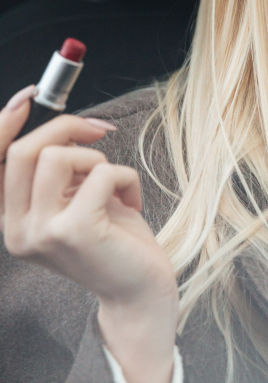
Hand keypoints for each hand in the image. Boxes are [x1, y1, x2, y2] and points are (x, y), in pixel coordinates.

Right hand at [0, 86, 177, 382]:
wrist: (140, 288)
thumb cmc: (115, 240)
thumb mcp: (80, 198)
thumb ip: (61, 170)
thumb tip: (68, 124)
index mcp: (13, 219)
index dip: (5, 123)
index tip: (31, 94)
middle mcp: (17, 229)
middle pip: (25, 150)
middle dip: (68, 126)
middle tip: (100, 130)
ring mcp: (41, 233)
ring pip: (60, 156)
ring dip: (98, 159)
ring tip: (114, 184)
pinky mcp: (74, 231)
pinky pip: (101, 173)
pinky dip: (125, 176)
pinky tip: (132, 201)